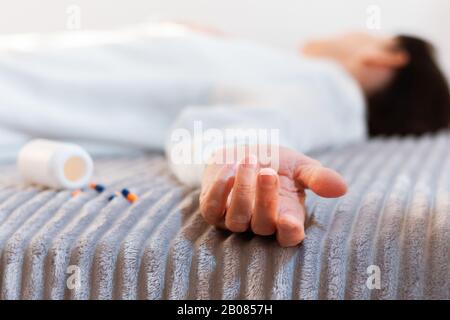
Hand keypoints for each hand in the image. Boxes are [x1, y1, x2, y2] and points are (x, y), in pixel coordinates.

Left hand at [199, 146, 346, 246]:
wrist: (245, 152)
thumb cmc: (277, 163)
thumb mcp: (300, 166)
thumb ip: (318, 177)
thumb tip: (341, 187)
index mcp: (286, 218)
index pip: (289, 237)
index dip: (289, 231)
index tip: (290, 218)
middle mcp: (260, 224)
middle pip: (262, 224)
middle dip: (265, 198)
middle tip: (269, 171)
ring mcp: (235, 220)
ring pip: (236, 218)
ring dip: (243, 190)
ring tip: (249, 160)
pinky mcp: (213, 211)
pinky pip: (211, 208)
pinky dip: (219, 188)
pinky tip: (229, 166)